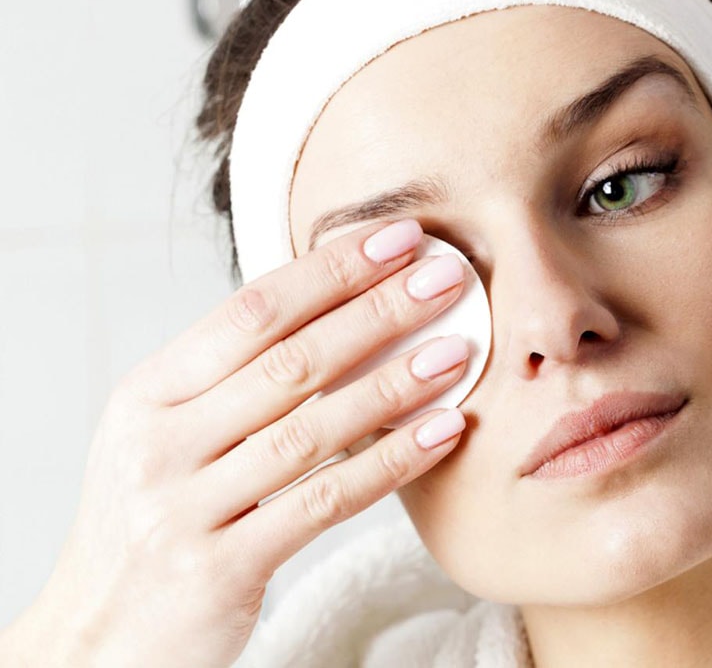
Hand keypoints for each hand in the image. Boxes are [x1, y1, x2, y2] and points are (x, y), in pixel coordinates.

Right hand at [1, 218, 469, 666]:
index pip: (251, 311)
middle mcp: (160, 443)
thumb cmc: (153, 519)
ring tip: (457, 353)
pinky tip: (441, 433)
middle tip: (446, 277)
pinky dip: (389, 464)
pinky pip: (323, 503)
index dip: (332, 271)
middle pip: (289, 361)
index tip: (397, 239)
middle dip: (377, 312)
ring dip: (394, 386)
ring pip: (312, 430)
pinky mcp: (220, 568)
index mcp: (148, 394)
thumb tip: (338, 314)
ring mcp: (185, 507)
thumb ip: (234, 382)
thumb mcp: (168, 437)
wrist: (99, 635)